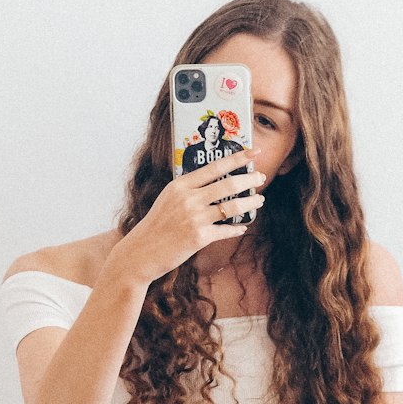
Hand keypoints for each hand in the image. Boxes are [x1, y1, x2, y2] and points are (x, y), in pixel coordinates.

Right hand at [116, 148, 265, 284]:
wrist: (141, 252)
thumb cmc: (156, 226)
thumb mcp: (168, 199)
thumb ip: (189, 190)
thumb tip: (215, 183)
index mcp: (180, 185)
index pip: (215, 166)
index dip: (238, 158)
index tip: (254, 151)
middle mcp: (188, 199)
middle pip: (228, 185)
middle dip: (249, 179)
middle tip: (261, 177)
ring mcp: (195, 218)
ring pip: (232, 207)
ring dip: (250, 203)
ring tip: (259, 201)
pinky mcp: (199, 237)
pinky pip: (226, 230)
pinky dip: (237, 228)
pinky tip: (243, 227)